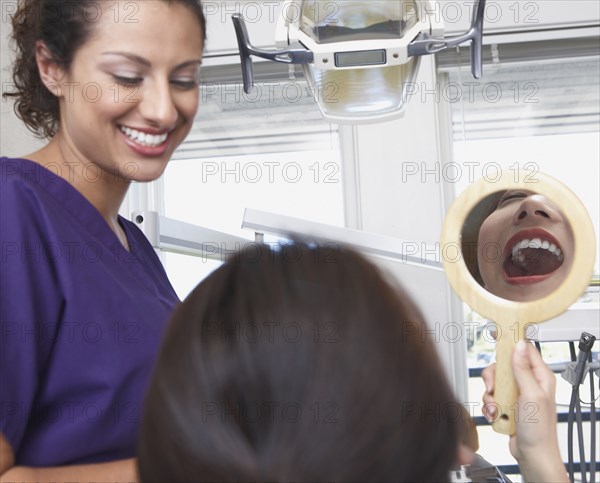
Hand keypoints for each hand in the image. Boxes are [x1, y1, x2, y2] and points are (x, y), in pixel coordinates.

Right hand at [481, 341, 566, 481]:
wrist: (532, 455)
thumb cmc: (539, 430)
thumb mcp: (531, 395)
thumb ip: (523, 369)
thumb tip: (518, 346)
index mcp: (540, 376)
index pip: (524, 349)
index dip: (509, 341)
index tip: (495, 333)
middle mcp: (528, 382)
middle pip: (502, 365)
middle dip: (493, 377)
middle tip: (494, 388)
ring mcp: (517, 394)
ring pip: (494, 382)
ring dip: (490, 396)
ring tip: (497, 408)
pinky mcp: (507, 404)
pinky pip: (491, 397)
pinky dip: (489, 406)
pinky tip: (495, 415)